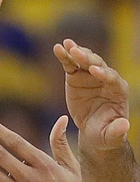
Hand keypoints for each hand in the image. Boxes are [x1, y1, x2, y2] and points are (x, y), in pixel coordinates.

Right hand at [55, 38, 129, 153]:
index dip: (104, 74)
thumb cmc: (105, 133)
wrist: (93, 130)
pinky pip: (70, 64)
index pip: (113, 79)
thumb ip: (117, 131)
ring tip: (67, 45)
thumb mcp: (111, 136)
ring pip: (85, 60)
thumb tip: (124, 126)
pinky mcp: (76, 76)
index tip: (94, 71)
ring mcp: (90, 76)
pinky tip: (57, 48)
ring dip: (77, 52)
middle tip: (77, 53)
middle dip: (89, 59)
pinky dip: (64, 56)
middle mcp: (106, 79)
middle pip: (99, 65)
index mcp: (118, 91)